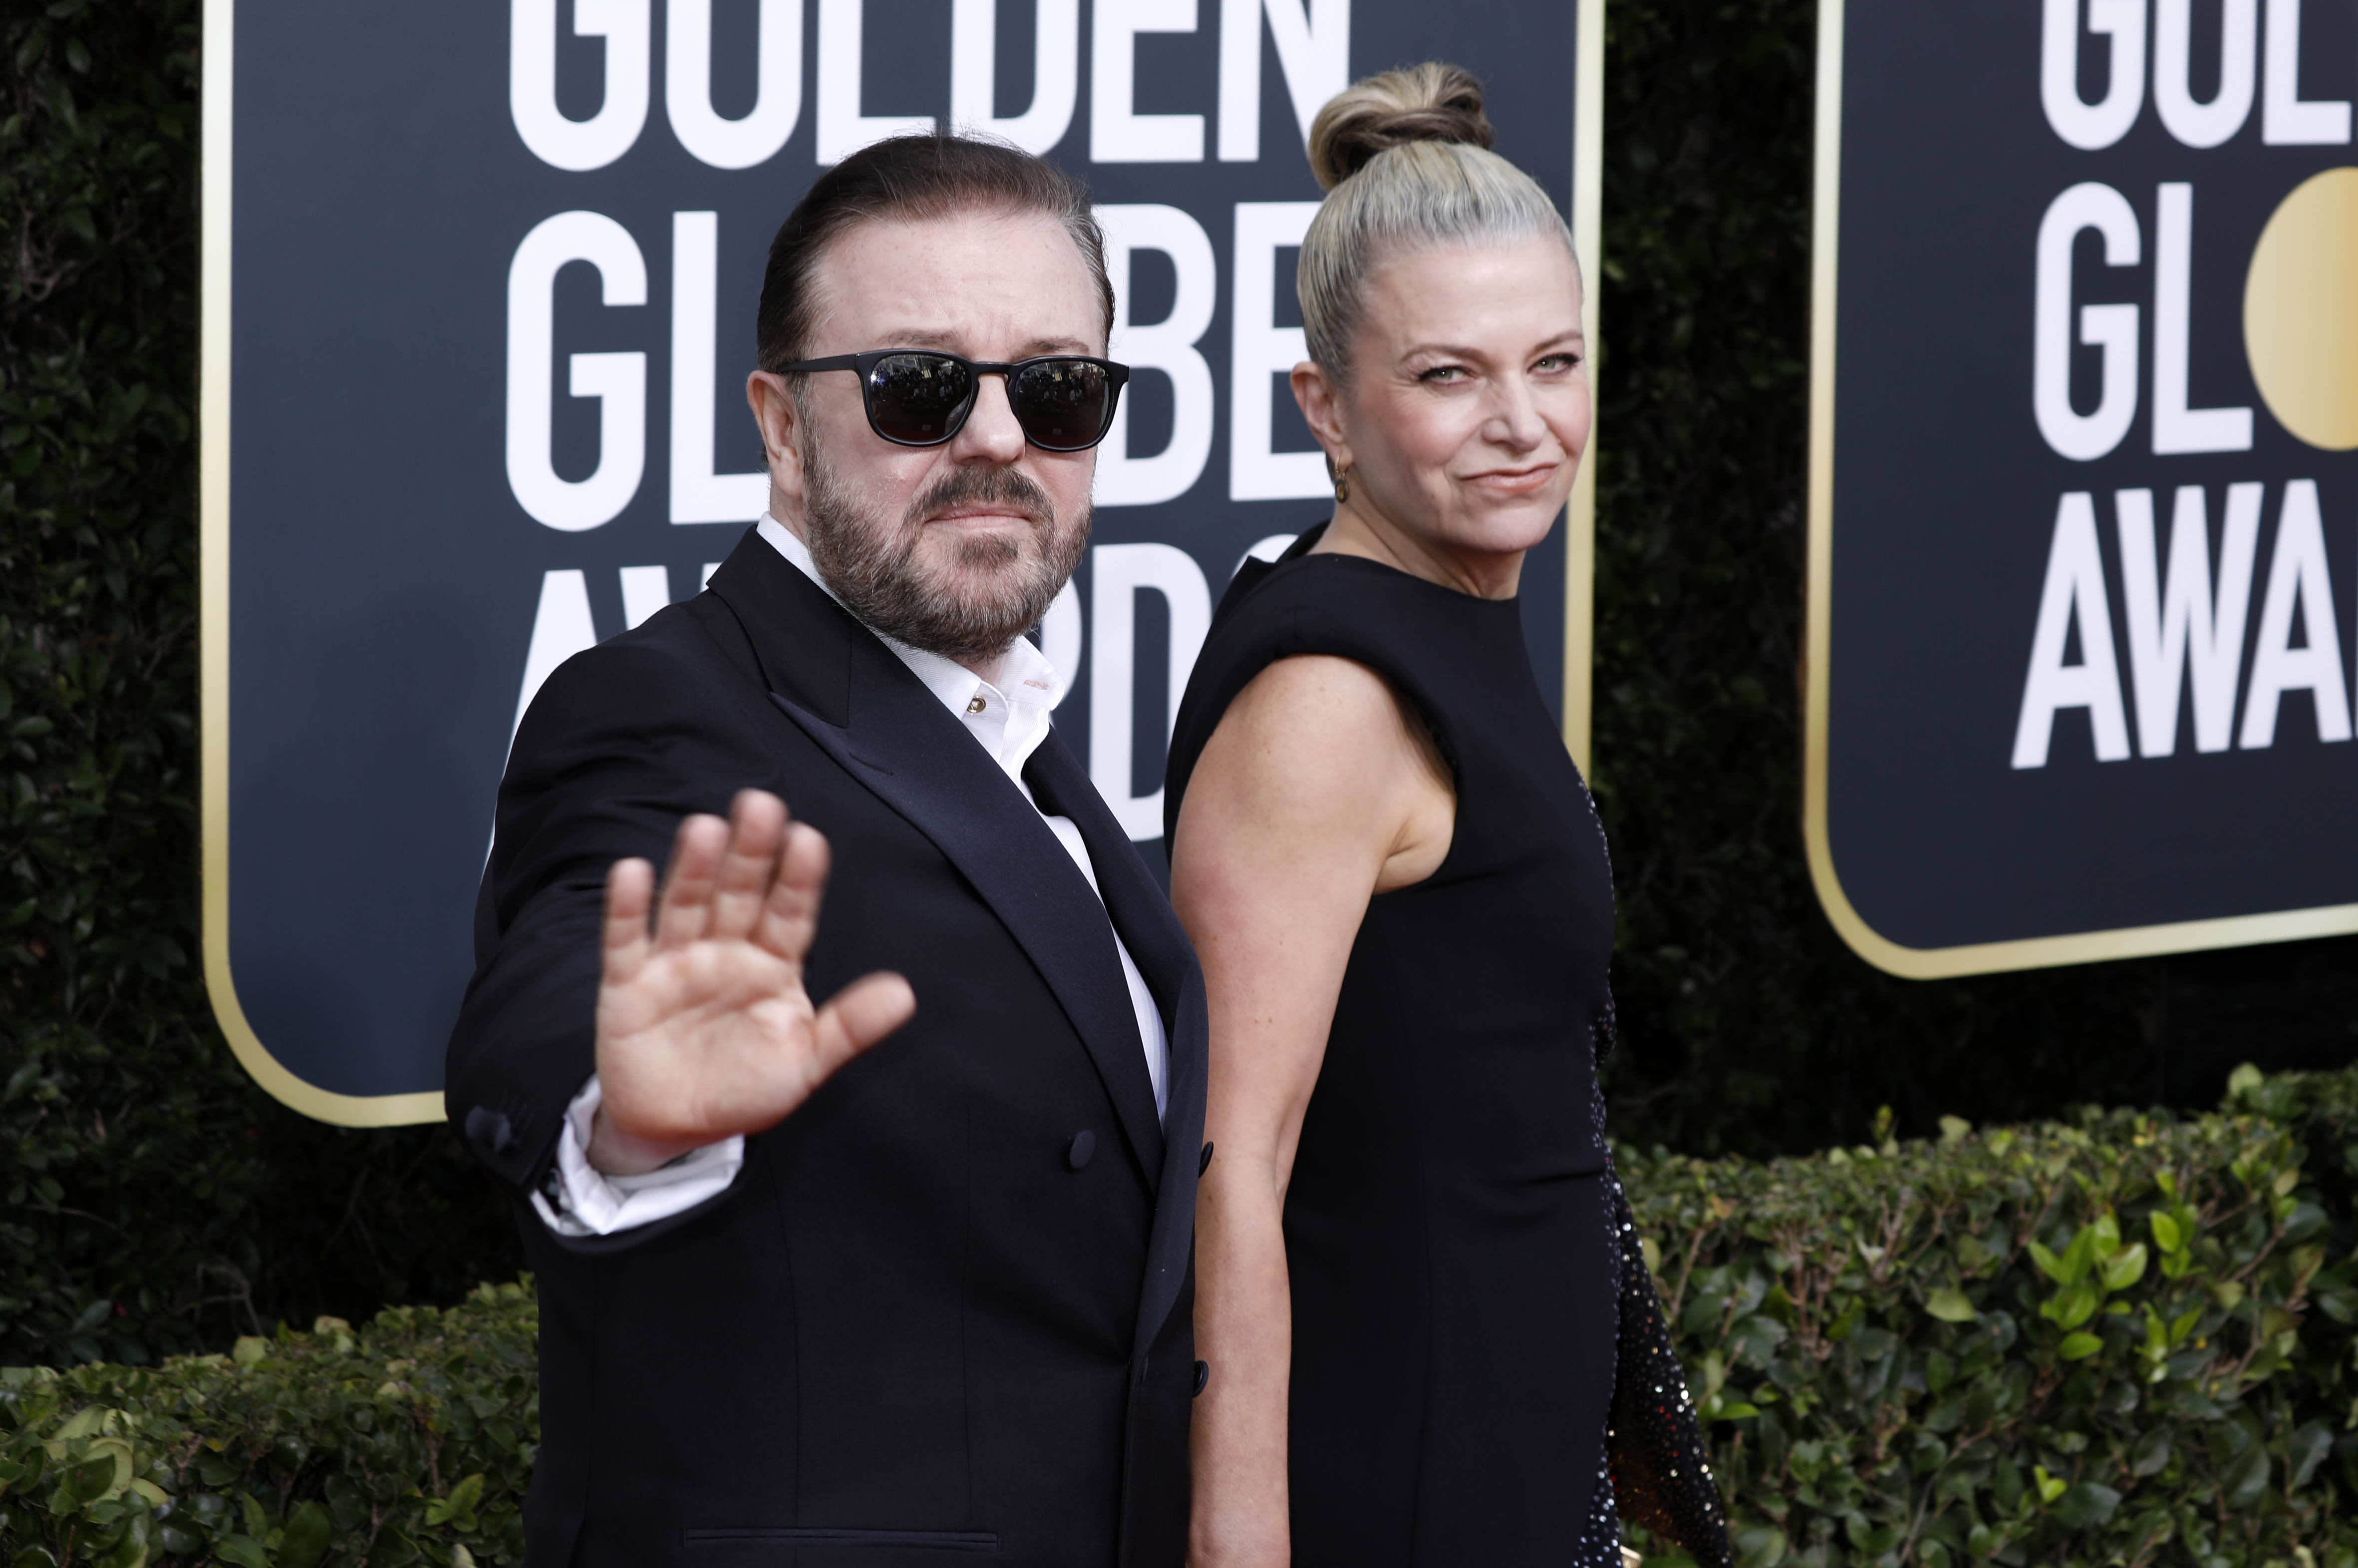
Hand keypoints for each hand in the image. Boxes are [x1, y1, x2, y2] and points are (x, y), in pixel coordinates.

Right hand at [589, 790, 915, 1173]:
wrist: (676, 1128)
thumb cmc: (745, 1088)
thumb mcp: (804, 1062)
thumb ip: (849, 1028)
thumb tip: (905, 994)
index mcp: (772, 963)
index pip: (789, 913)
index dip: (798, 879)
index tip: (808, 840)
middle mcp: (725, 951)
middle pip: (738, 894)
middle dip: (749, 854)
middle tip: (761, 805)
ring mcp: (676, 963)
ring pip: (686, 906)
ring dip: (693, 869)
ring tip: (705, 828)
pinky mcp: (627, 985)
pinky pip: (626, 942)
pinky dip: (626, 909)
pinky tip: (631, 871)